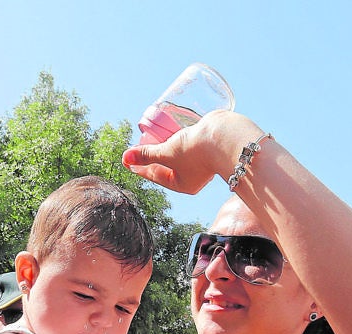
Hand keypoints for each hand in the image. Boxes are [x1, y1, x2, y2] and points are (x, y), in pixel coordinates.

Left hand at [122, 110, 258, 193]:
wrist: (228, 137)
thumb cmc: (196, 151)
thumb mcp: (166, 153)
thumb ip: (146, 155)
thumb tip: (124, 158)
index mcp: (183, 184)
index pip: (156, 175)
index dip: (140, 167)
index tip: (128, 161)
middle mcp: (194, 176)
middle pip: (167, 165)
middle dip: (154, 156)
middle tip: (139, 149)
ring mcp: (202, 161)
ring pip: (178, 154)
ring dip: (167, 146)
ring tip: (155, 137)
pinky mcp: (208, 147)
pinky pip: (189, 144)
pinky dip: (180, 139)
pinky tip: (175, 130)